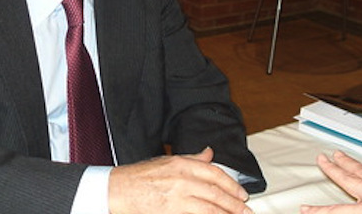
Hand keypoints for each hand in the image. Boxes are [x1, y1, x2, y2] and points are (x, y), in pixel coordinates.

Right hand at [108, 146, 252, 213]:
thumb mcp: (165, 161)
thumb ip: (191, 159)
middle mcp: (181, 179)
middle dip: (234, 204)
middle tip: (246, 211)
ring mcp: (177, 197)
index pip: (214, 173)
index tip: (241, 194)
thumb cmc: (137, 177)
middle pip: (216, 192)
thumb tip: (210, 153)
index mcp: (180, 164)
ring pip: (211, 208)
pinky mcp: (172, 211)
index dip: (231, 184)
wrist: (115, 191)